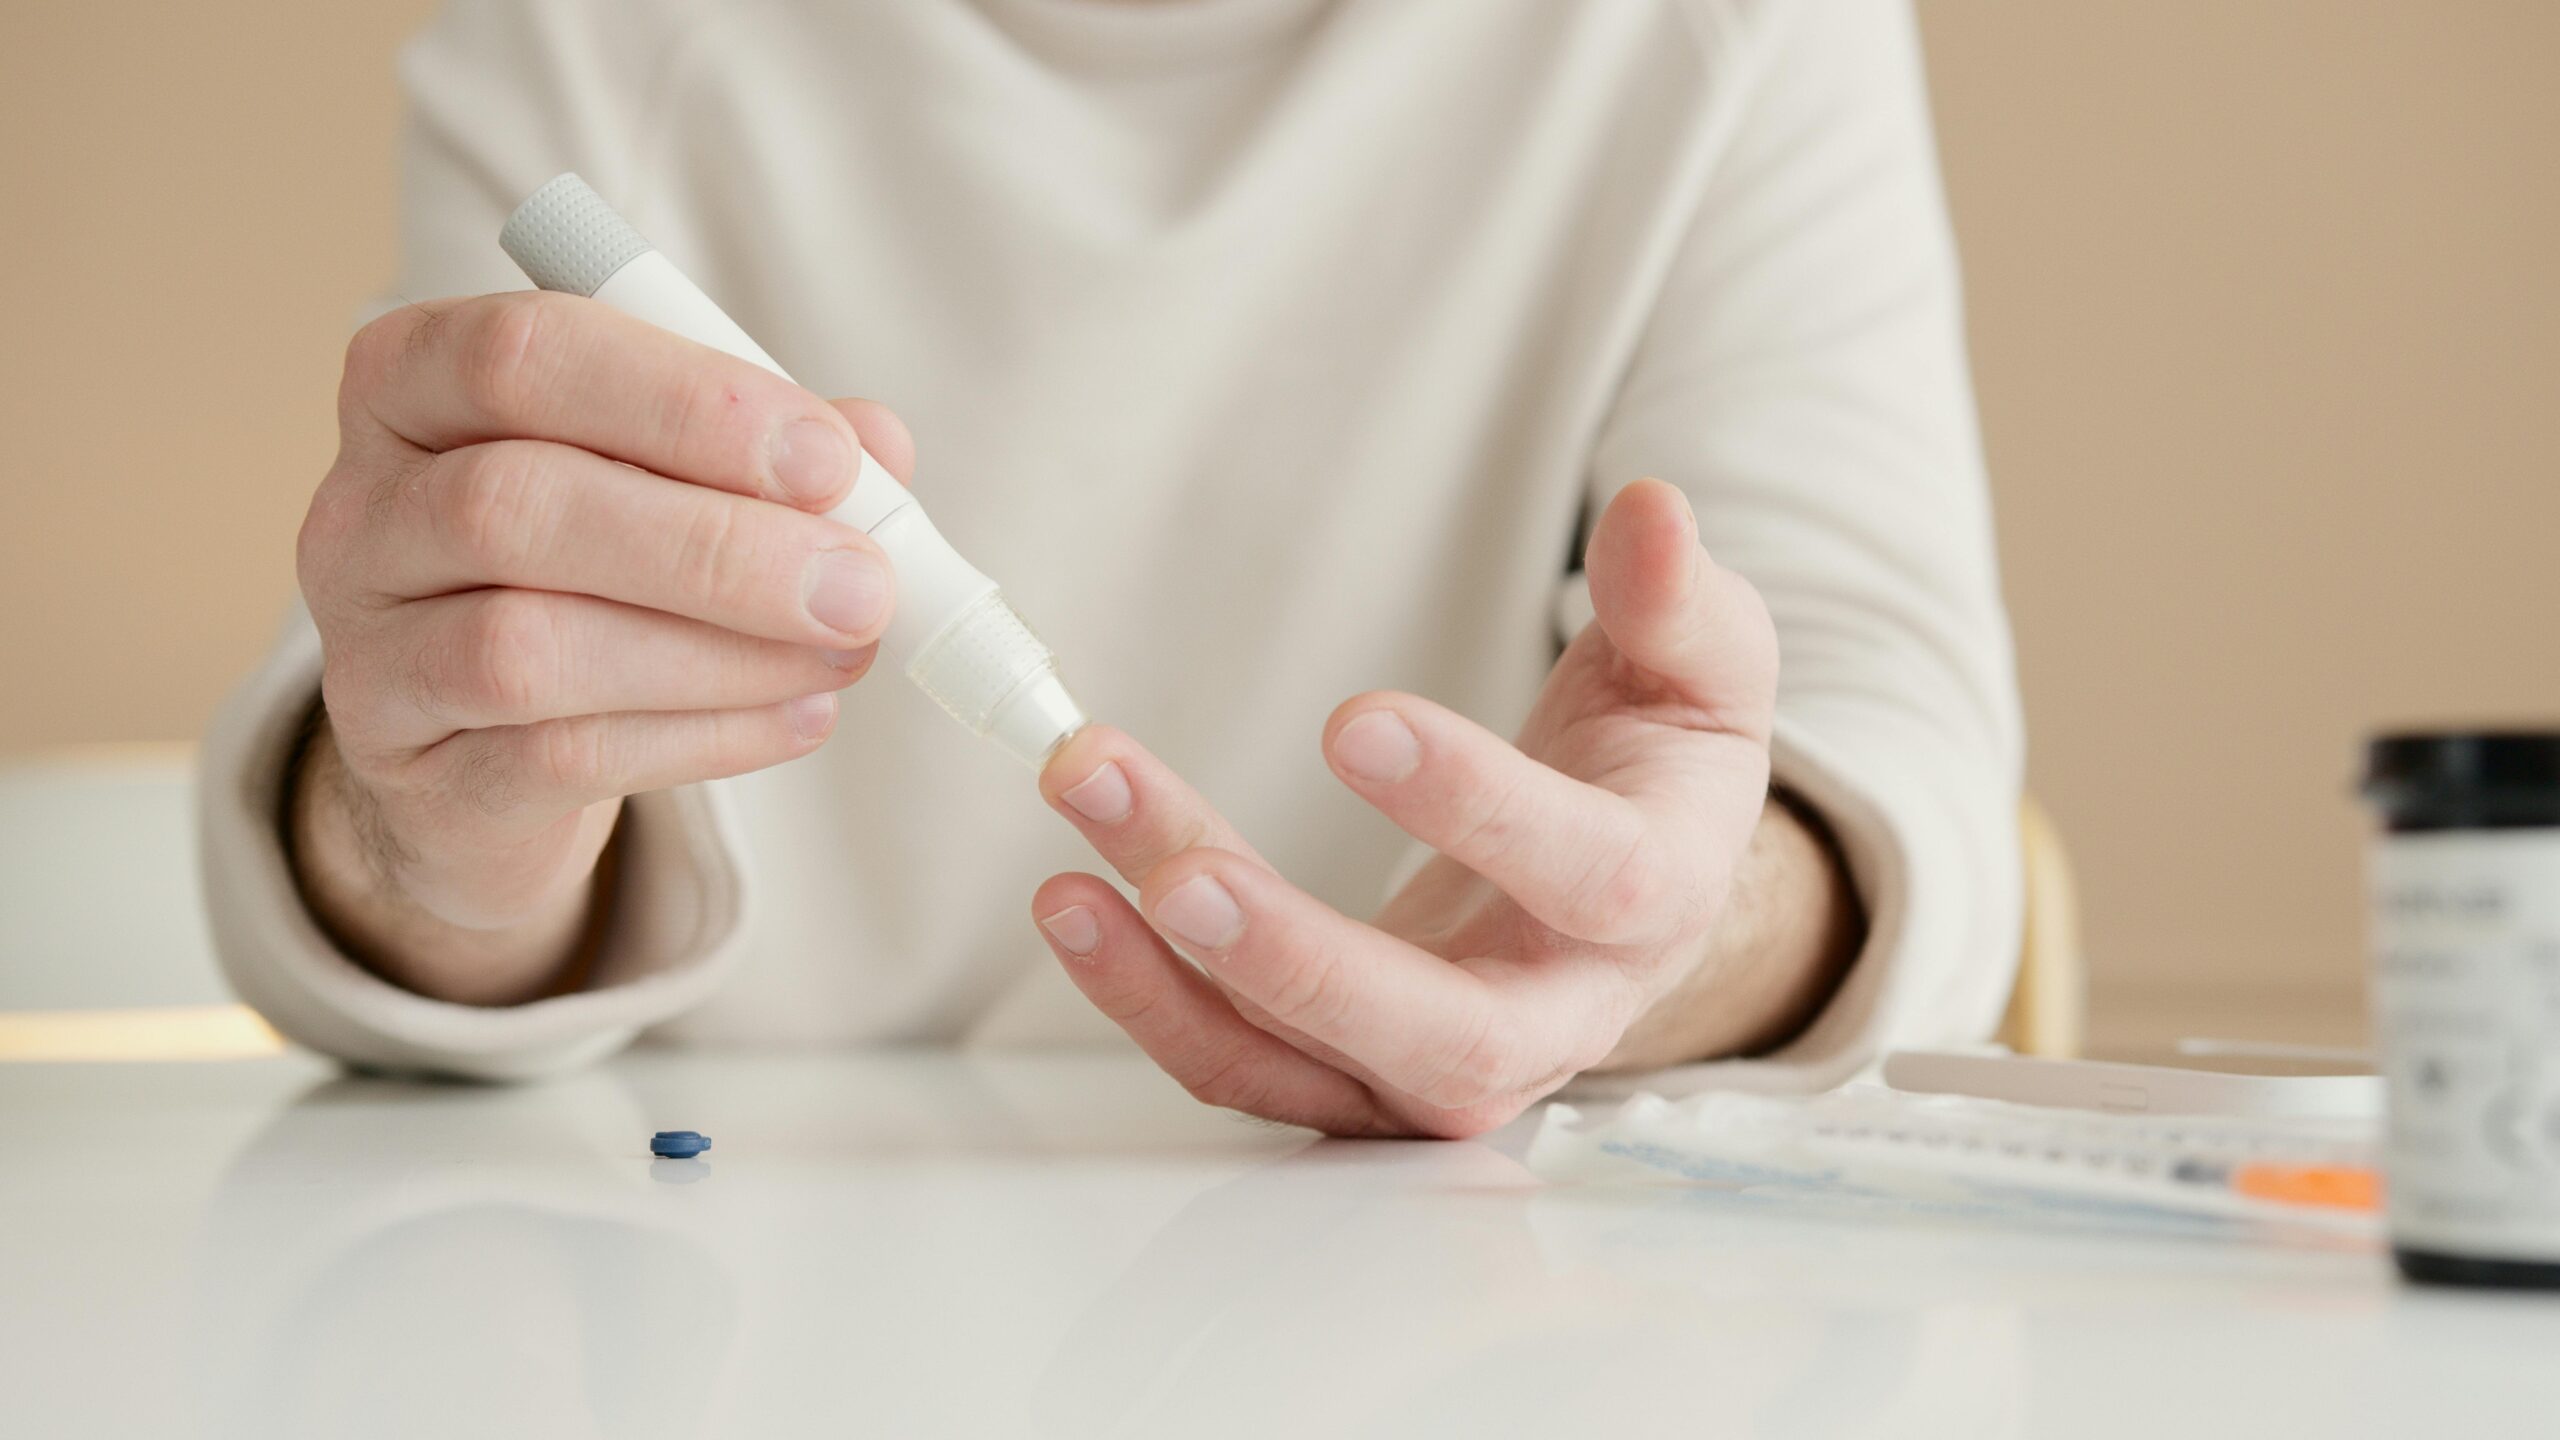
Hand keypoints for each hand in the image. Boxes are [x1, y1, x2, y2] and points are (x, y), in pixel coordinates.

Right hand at [292, 292, 911, 1001]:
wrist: (483, 751)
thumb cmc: (590, 568)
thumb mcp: (667, 477)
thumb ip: (766, 449)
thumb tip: (877, 442)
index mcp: (411, 383)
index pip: (524, 354)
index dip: (687, 402)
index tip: (827, 458)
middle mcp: (361, 509)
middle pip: (515, 504)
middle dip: (715, 545)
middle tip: (860, 583)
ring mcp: (367, 651)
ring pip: (526, 646)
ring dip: (718, 653)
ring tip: (846, 653)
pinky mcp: (414, 775)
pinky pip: (558, 757)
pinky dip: (704, 736)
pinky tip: (801, 717)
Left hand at [1033, 480, 1843, 1137]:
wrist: (1631, 898)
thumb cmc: (1659, 771)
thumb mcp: (1702, 674)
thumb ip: (1676, 600)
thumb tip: (1650, 508)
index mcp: (1652, 904)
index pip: (1583, 875)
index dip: (1475, 804)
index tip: (1353, 718)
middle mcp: (1552, 1019)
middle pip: (1438, 1039)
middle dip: (1299, 962)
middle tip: (1180, 879)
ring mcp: (1442, 1067)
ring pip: (1307, 1064)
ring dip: (1177, 987)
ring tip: (1068, 885)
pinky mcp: (1352, 1077)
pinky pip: (1242, 1065)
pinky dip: (1150, 1000)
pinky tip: (1075, 900)